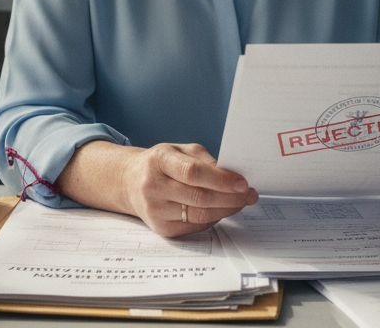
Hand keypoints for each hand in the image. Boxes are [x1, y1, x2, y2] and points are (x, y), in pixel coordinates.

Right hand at [119, 143, 257, 237]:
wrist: (130, 182)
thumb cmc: (161, 164)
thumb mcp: (179, 150)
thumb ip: (205, 160)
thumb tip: (233, 177)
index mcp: (158, 160)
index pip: (193, 173)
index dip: (221, 180)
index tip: (242, 183)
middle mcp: (153, 186)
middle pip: (199, 197)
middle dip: (230, 198)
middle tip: (249, 195)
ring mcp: (155, 210)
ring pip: (200, 216)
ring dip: (226, 210)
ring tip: (240, 202)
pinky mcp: (161, 229)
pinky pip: (195, 227)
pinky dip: (213, 219)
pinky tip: (221, 210)